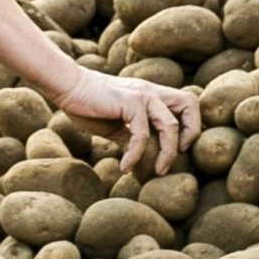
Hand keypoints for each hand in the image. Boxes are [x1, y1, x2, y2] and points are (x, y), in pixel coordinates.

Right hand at [47, 65, 200, 176]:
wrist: (66, 86)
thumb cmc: (88, 105)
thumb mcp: (116, 124)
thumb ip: (132, 135)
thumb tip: (143, 158)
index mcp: (151, 95)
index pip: (185, 104)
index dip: (189, 126)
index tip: (177, 149)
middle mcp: (151, 92)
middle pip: (190, 103)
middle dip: (191, 132)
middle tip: (178, 154)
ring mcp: (141, 95)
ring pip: (169, 124)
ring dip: (167, 153)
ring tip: (157, 171)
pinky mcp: (128, 102)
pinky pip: (141, 134)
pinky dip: (135, 155)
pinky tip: (125, 167)